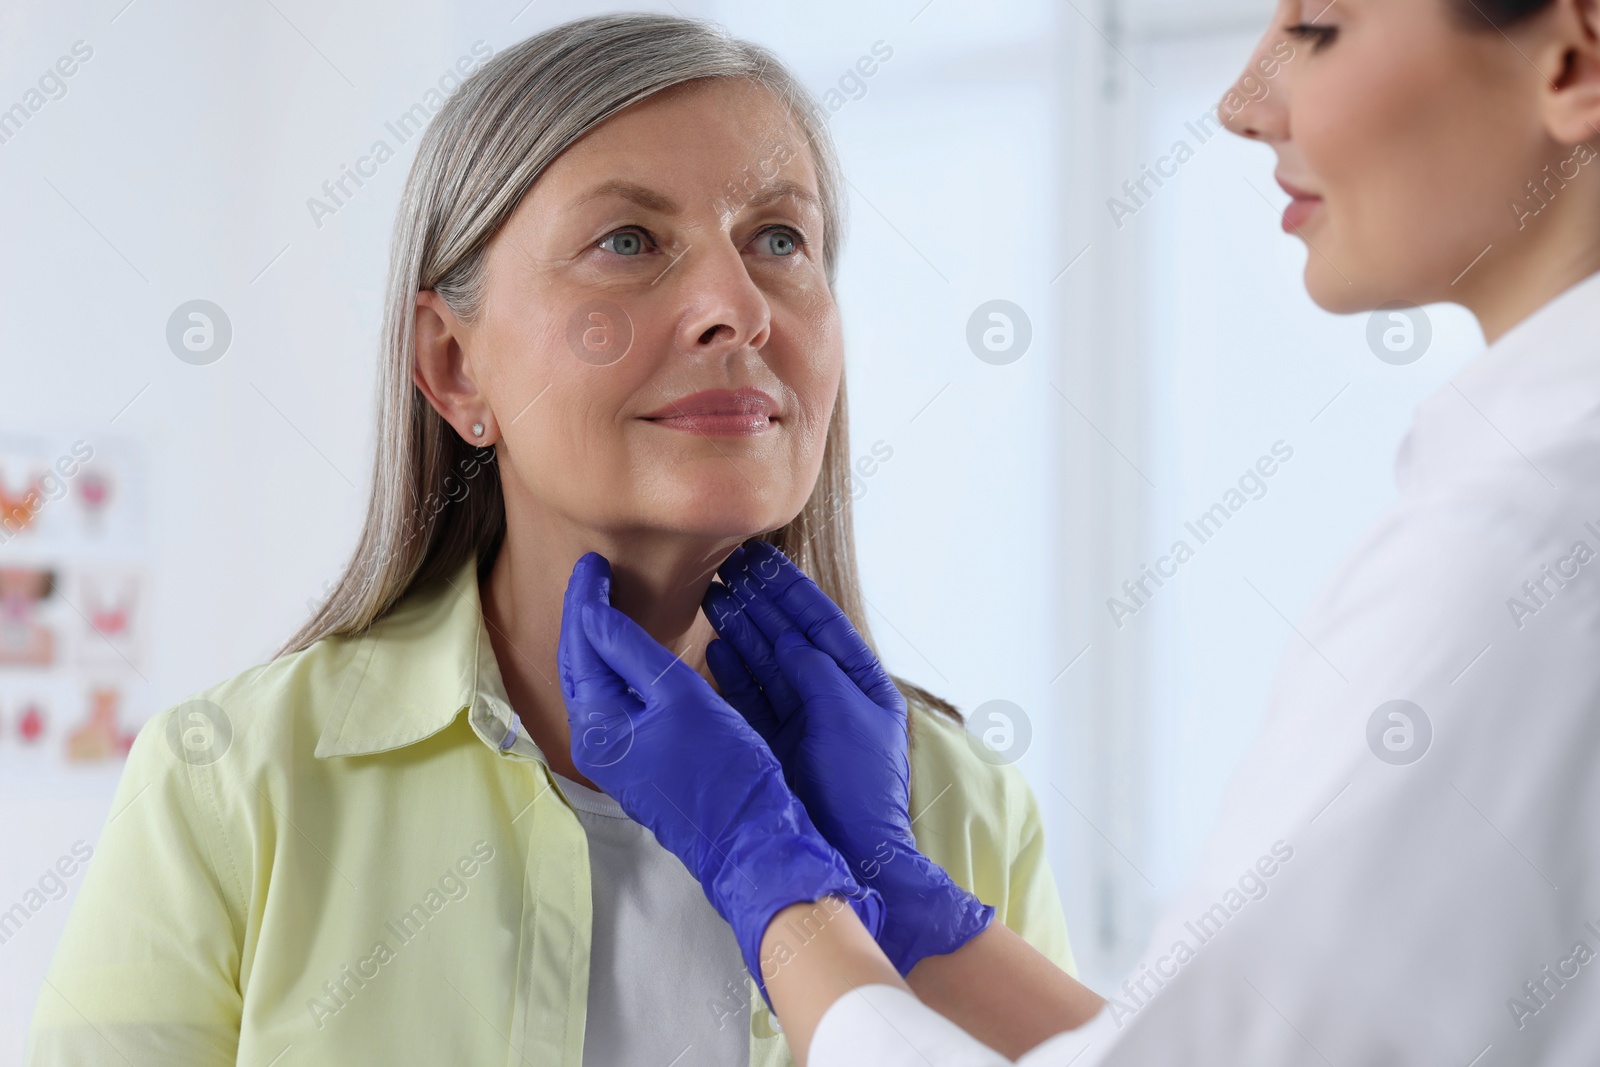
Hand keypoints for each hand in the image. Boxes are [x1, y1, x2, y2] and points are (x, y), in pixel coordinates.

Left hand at [557, 551, 883, 999]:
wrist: (754, 841)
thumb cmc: (724, 770)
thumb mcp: (680, 698)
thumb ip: (632, 653)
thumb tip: (592, 613)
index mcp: (598, 725)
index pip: (580, 645)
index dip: (585, 599)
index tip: (593, 562)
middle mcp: (597, 744)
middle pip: (580, 665)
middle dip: (585, 618)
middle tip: (596, 573)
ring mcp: (618, 758)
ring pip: (597, 684)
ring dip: (601, 642)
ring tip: (612, 602)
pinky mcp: (642, 765)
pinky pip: (618, 704)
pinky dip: (621, 669)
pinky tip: (639, 653)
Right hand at [702, 540, 993, 975]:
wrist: (853, 854)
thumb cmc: (861, 787)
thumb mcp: (848, 716)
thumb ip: (817, 671)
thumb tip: (788, 640)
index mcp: (861, 683)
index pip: (821, 622)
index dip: (789, 589)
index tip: (758, 558)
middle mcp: (830, 696)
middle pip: (788, 637)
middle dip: (757, 602)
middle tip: (722, 567)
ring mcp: (800, 721)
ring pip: (764, 663)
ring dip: (739, 630)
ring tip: (710, 596)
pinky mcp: (773, 744)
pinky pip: (749, 698)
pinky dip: (732, 672)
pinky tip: (713, 647)